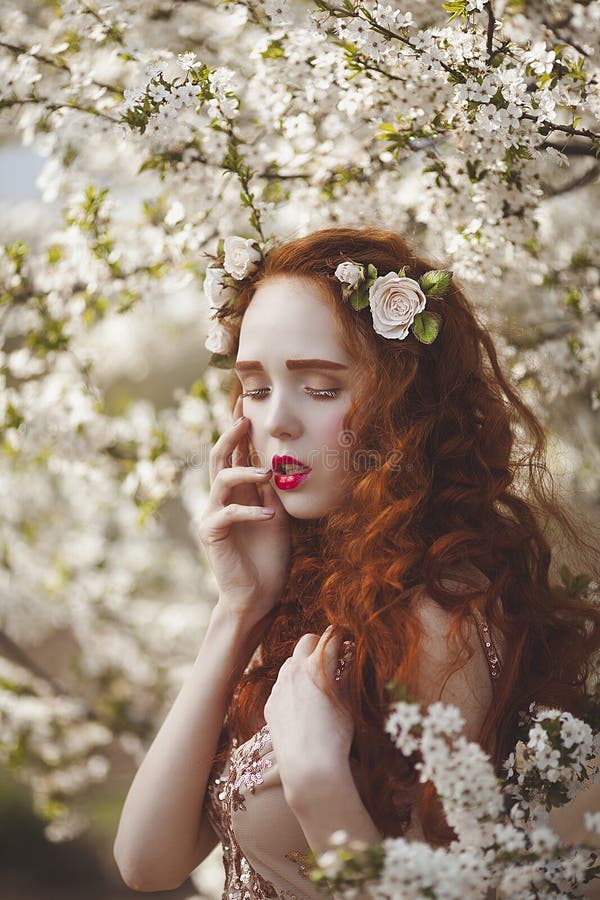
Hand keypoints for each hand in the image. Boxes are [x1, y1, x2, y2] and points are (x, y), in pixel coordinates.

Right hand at [198, 394, 291, 628]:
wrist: (259, 593)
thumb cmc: (270, 555)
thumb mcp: (279, 513)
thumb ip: (275, 489)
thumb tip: (282, 460)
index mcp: (238, 491)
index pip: (236, 453)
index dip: (239, 430)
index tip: (246, 405)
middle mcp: (222, 498)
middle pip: (220, 457)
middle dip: (231, 436)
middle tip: (245, 418)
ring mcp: (213, 514)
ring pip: (221, 479)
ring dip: (245, 472)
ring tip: (267, 473)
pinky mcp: (211, 533)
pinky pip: (228, 514)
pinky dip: (250, 512)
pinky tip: (268, 515)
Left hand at [264, 626, 354, 804]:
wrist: (308, 768)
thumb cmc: (336, 737)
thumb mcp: (348, 703)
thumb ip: (346, 676)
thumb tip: (347, 660)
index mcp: (317, 666)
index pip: (331, 636)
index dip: (342, 637)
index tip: (348, 642)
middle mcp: (294, 670)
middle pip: (307, 640)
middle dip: (320, 645)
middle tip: (332, 660)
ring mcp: (279, 687)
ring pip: (291, 662)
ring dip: (304, 665)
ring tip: (318, 685)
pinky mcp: (270, 704)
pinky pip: (281, 686)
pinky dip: (292, 687)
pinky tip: (303, 707)